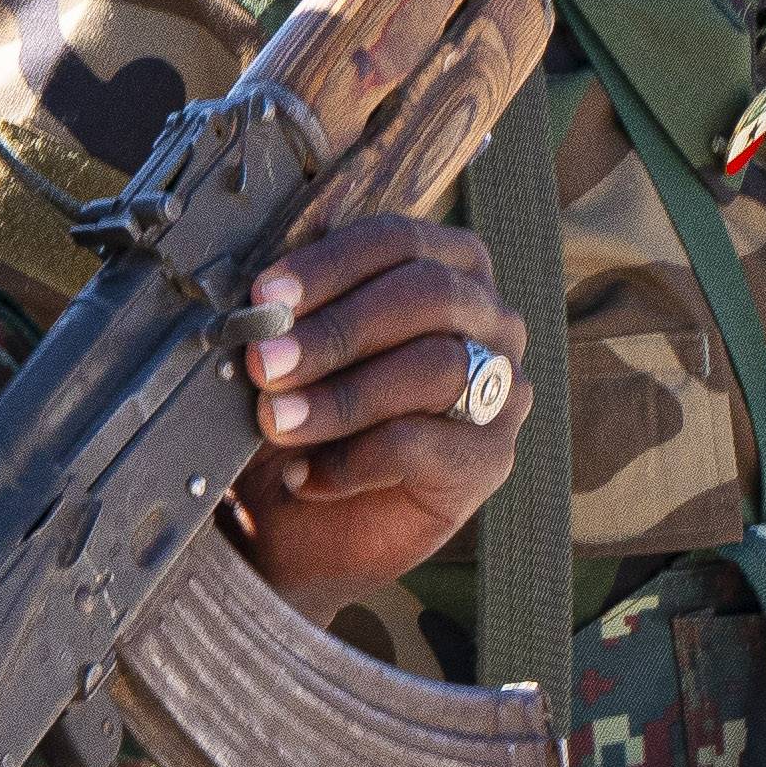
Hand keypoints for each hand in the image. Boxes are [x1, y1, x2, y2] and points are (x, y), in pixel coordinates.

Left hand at [227, 216, 529, 618]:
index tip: (266, 296)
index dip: (330, 264)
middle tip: (264, 363)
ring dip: (342, 395)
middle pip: (430, 295)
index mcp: (446, 267)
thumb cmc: (301, 417)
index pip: (398, 241)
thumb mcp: (289, 352)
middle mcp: (489, 320)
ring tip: (275, 422)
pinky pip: (423, 444)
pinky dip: (351, 460)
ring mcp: (500, 389)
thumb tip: (272, 281)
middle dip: (337, 328)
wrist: (301, 525)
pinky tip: (304, 476)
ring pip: (436, 367)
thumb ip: (294, 307)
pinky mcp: (489, 460)